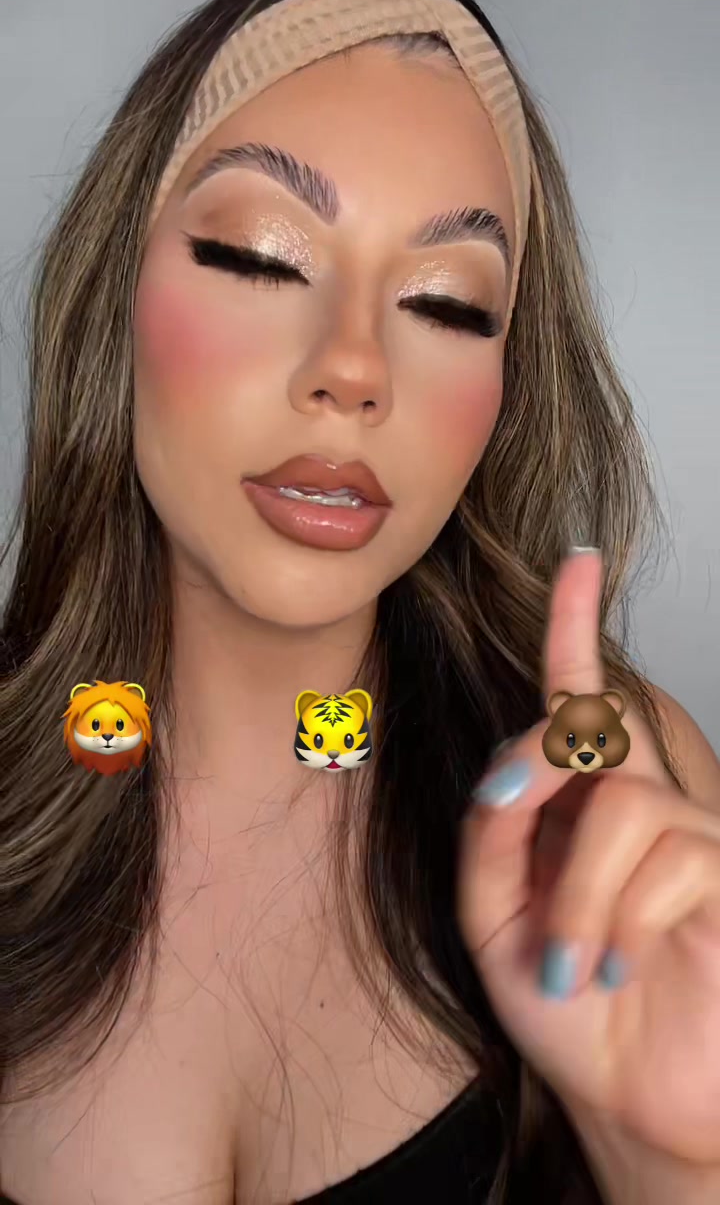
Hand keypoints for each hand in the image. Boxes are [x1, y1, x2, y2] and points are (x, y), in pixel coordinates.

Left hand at [457, 548, 719, 1164]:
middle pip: (586, 726)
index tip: (578, 561)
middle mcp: (640, 805)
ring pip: (619, 804)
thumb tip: (512, 775)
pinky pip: (664, 859)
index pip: (580, 701)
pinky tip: (619, 970)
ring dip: (575, 897)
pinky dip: (617, 924)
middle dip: (535, 771)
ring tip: (574, 966)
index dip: (576, 628)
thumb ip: (492, 842)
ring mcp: (691, 837)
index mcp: (578, 808)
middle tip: (510, 828)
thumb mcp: (494, 924)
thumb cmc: (567, 1009)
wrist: (630, 1103)